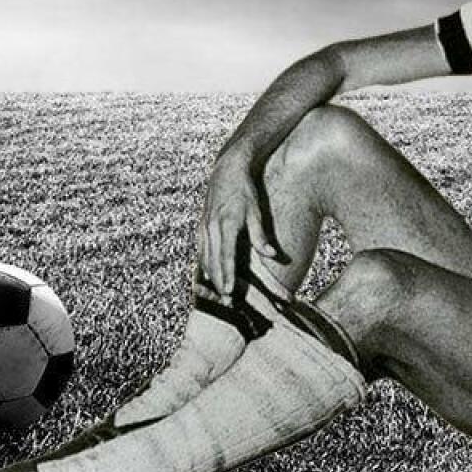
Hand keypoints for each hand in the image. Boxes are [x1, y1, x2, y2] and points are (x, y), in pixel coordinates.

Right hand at [197, 151, 275, 295]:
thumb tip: (272, 255)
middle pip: (212, 261)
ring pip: (203, 257)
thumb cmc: (245, 190)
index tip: (229, 292)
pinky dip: (203, 264)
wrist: (227, 170)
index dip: (227, 275)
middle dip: (218, 282)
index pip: (226, 255)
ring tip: (216, 294)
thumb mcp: (256, 211)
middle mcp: (211, 226)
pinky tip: (207, 276)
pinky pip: (200, 249)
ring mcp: (203, 225)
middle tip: (224, 302)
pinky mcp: (200, 225)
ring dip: (209, 276)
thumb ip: (260, 235)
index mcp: (226, 223)